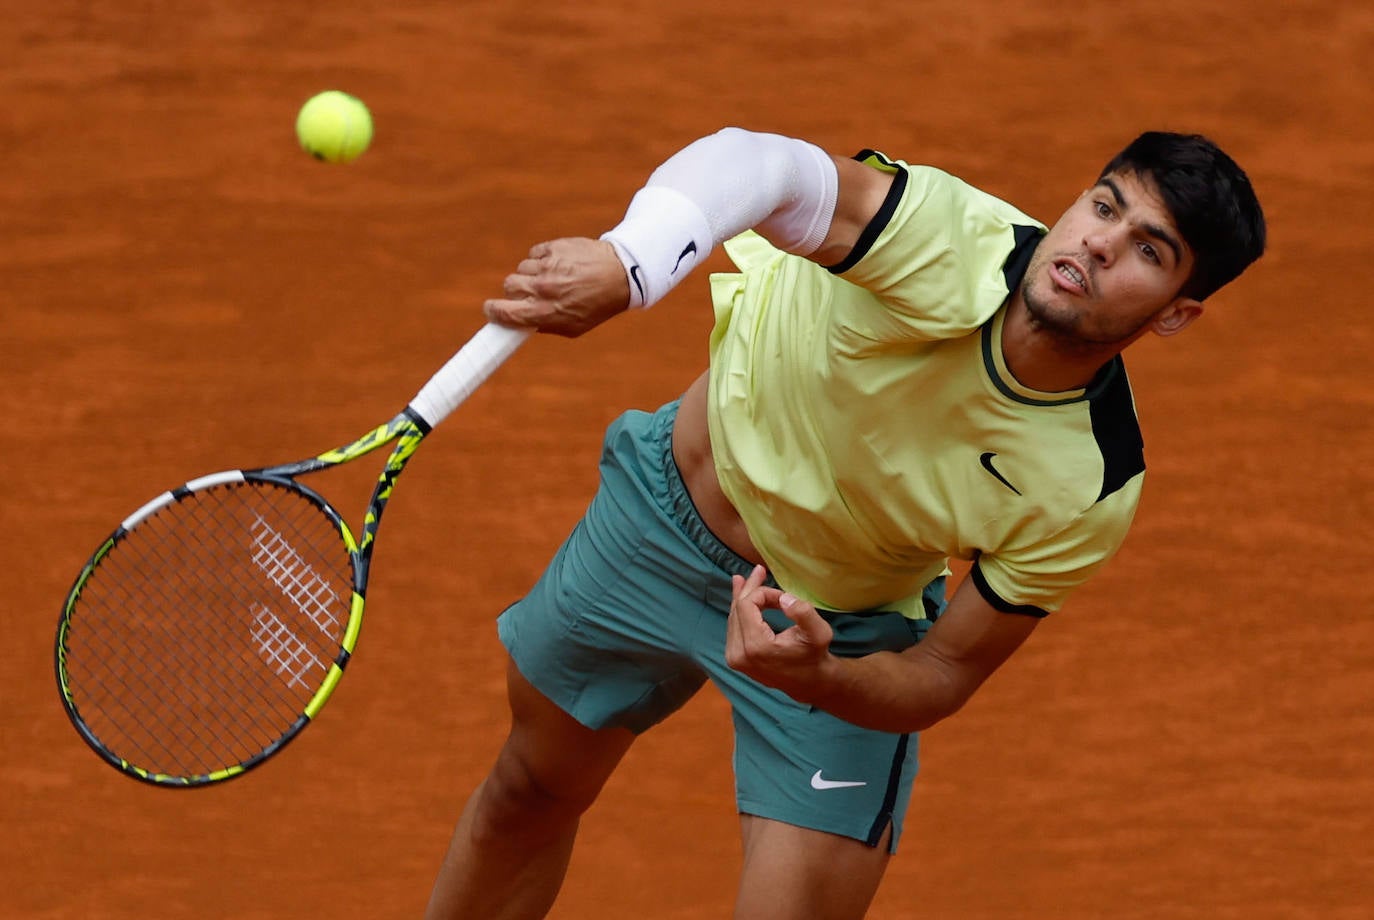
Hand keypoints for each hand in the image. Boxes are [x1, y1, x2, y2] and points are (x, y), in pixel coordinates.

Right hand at [482, 238, 630, 336]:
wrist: (621, 274)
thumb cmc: (597, 305)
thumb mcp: (574, 327)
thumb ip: (544, 325)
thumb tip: (519, 324)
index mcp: (545, 312)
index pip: (504, 312)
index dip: (493, 311)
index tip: (491, 309)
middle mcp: (544, 289)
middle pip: (509, 285)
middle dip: (515, 291)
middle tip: (529, 292)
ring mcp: (548, 266)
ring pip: (522, 268)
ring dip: (531, 274)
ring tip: (553, 277)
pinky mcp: (553, 247)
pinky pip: (534, 254)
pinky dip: (542, 259)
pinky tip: (559, 264)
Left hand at [725, 564, 835, 702]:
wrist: (809, 682)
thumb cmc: (814, 655)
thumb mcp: (819, 633)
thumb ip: (804, 613)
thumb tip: (783, 598)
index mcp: (756, 647)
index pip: (747, 604)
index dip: (764, 593)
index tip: (782, 597)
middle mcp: (739, 654)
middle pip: (737, 609)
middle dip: (750, 589)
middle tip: (759, 570)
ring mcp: (734, 658)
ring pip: (733, 616)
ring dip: (744, 597)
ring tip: (748, 578)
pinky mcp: (734, 659)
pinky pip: (733, 626)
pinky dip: (740, 610)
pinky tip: (741, 595)